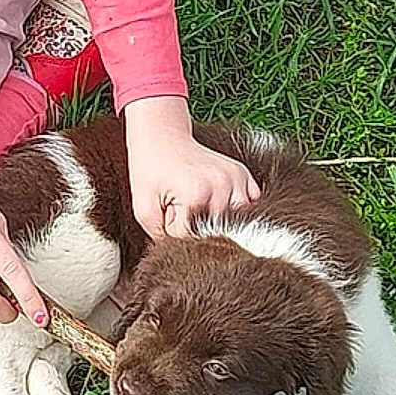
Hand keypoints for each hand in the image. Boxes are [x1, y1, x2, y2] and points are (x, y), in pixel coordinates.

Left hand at [124, 95, 261, 240]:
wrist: (162, 137)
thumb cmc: (150, 171)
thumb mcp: (143, 207)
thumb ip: (160, 237)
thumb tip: (183, 258)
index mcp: (196, 194)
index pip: (191, 238)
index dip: (175, 235)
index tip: (168, 220)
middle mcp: (222, 187)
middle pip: (218, 233)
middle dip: (199, 232)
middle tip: (182, 215)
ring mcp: (237, 180)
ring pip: (239, 224)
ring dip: (222, 225)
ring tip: (202, 212)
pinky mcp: (244, 175)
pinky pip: (252, 206)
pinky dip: (240, 213)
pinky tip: (221, 207)